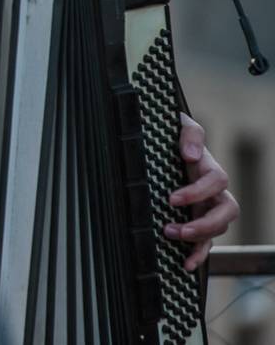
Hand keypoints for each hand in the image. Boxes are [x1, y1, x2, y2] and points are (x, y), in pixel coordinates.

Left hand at [165, 112, 239, 270]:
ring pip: (218, 229)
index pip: (217, 181)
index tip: (172, 199)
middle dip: (204, 223)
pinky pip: (206, 242)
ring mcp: (207, 208)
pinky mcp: (197, 220)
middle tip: (177, 229)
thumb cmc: (172, 135)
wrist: (162, 144)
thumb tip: (191, 156)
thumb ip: (190, 134)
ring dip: (198, 238)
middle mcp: (213, 191)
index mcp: (209, 169)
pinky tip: (185, 264)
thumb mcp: (180, 125)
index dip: (198, 192)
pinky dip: (198, 255)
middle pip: (227, 211)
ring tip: (171, 236)